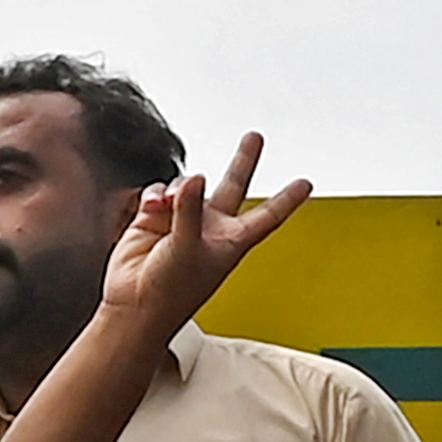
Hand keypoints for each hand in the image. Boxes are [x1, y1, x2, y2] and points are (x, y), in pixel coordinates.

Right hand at [103, 136, 312, 332]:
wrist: (134, 305)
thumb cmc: (171, 291)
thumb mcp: (187, 248)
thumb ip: (190, 210)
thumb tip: (193, 179)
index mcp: (232, 241)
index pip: (268, 215)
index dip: (287, 199)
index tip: (307, 182)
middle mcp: (211, 227)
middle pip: (234, 186)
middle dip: (244, 160)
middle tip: (255, 137)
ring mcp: (183, 221)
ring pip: (188, 185)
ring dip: (178, 189)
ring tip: (166, 206)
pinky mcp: (154, 219)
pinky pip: (159, 192)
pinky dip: (155, 195)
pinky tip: (151, 208)